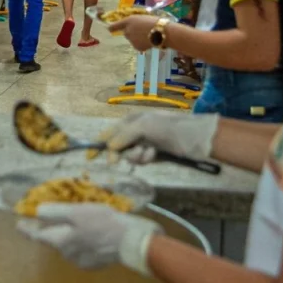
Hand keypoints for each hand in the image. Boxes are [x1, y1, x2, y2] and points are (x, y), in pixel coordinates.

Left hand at [18, 203, 160, 274]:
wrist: (132, 241)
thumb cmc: (104, 222)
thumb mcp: (77, 211)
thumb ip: (55, 212)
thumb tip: (37, 212)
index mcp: (61, 240)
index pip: (38, 235)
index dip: (27, 228)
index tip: (18, 224)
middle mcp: (68, 253)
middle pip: (54, 240)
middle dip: (52, 229)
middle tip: (54, 215)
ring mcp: (82, 260)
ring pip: (69, 245)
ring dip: (69, 234)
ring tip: (79, 221)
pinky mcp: (96, 262)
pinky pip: (83, 250)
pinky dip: (83, 240)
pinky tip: (93, 232)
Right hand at [98, 112, 218, 164]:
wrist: (192, 138)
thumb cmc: (167, 128)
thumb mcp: (143, 127)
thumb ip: (123, 136)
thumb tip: (109, 147)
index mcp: (130, 119)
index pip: (109, 132)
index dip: (99, 143)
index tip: (90, 156)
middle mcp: (136, 130)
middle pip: (118, 146)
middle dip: (120, 152)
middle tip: (115, 162)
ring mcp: (145, 142)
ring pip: (129, 154)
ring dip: (135, 156)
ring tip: (147, 153)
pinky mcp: (153, 153)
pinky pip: (141, 159)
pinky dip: (145, 159)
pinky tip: (154, 155)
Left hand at [109, 15, 162, 51]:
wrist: (161, 31)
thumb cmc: (154, 21)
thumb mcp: (142, 17)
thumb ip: (133, 22)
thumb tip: (130, 26)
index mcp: (128, 20)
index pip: (114, 25)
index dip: (111, 27)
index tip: (109, 29)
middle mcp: (127, 30)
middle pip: (125, 33)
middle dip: (131, 32)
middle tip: (142, 30)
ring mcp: (131, 40)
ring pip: (132, 39)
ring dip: (137, 38)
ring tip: (148, 35)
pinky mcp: (136, 47)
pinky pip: (137, 45)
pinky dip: (142, 44)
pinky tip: (149, 40)